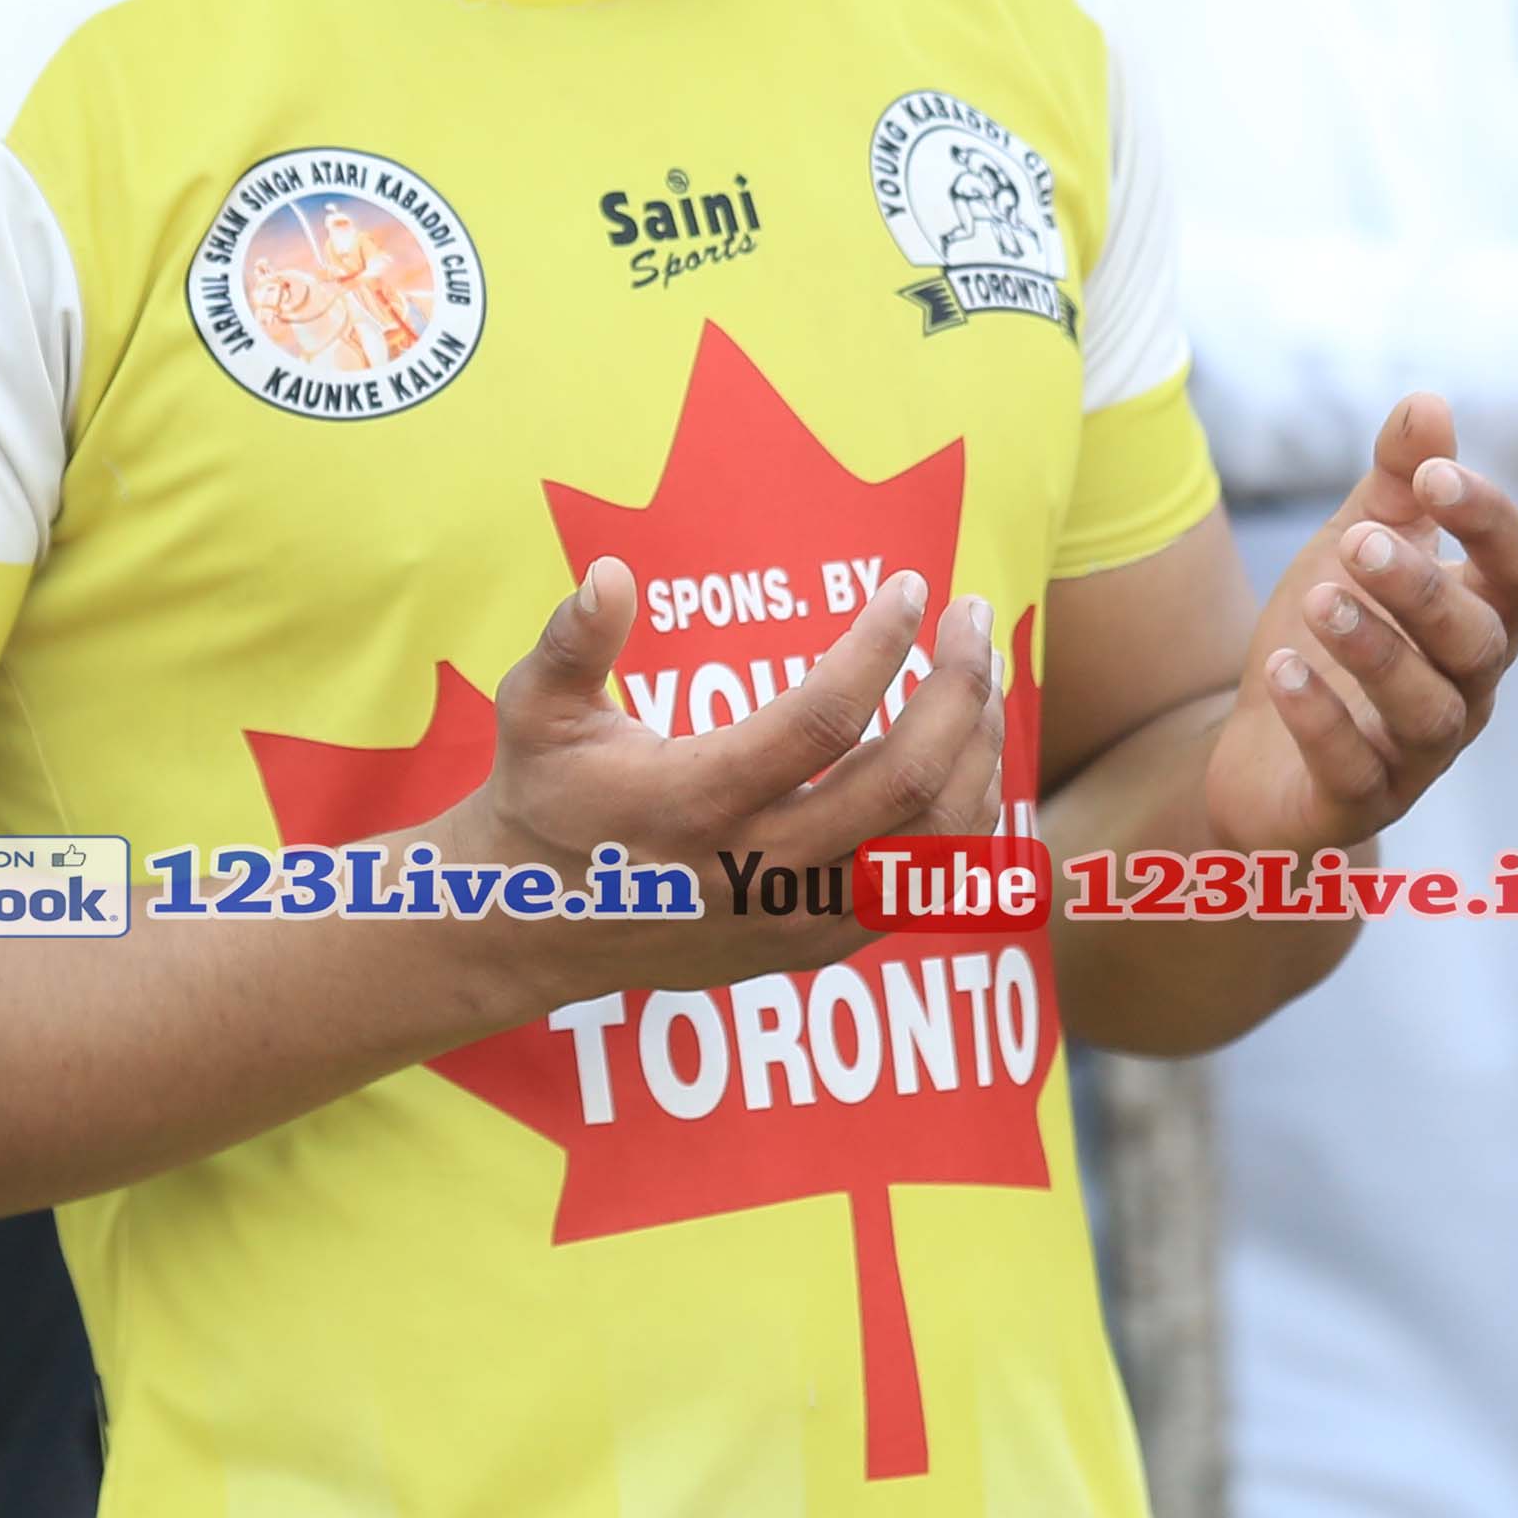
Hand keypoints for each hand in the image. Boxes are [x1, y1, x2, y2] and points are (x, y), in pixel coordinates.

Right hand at [431, 561, 1007, 985]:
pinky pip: (923, 887)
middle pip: (902, 782)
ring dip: (977, 752)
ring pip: (933, 843)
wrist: (533, 927)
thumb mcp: (535, 710)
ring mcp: (794, 918)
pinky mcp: (816, 944)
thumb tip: (610, 573)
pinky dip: (964, 817)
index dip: (880, 649)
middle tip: (973, 615)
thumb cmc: (543, 796)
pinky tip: (969, 753)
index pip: (821, 722)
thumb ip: (572, 641)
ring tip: (983, 676)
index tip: (909, 587)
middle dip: (958, 689)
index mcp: (692, 802)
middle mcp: (755, 869)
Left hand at [1198, 391, 1517, 855]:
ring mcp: (1416, 755)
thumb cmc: (1332, 636)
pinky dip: (1321, 720)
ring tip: (1318, 600)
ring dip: (1375, 651)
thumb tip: (1429, 401)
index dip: (1489, 521)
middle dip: (1422, 589)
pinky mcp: (1356, 803)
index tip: (1433, 475)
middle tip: (1358, 542)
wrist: (1260, 749)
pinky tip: (1281, 671)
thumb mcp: (1356, 544)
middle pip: (1478, 642)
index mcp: (1479, 618)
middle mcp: (1465, 690)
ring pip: (1426, 710)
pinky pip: (1354, 770)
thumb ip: (1395, 481)